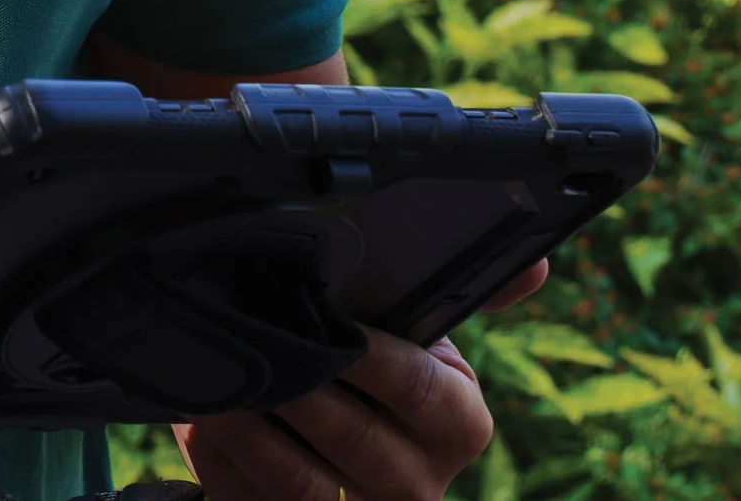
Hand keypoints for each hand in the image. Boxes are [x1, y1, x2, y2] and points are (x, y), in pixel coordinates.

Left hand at [170, 265, 547, 500]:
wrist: (322, 441)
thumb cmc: (365, 364)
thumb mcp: (412, 326)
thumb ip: (460, 287)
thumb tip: (536, 261)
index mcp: (456, 422)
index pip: (423, 392)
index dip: (373, 358)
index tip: (333, 326)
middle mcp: (419, 484)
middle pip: (357, 442)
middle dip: (300, 387)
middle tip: (255, 342)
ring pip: (305, 483)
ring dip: (253, 426)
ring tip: (218, 380)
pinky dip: (226, 457)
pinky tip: (204, 416)